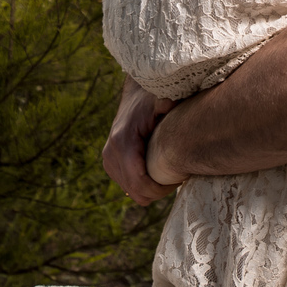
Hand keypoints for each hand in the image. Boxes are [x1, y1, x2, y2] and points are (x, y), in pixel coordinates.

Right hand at [102, 76, 178, 205]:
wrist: (135, 94)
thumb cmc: (151, 99)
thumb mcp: (161, 99)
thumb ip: (168, 104)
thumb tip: (173, 105)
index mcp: (123, 142)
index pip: (138, 183)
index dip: (159, 189)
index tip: (178, 179)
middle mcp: (111, 154)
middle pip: (135, 192)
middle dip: (158, 192)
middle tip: (177, 178)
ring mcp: (108, 160)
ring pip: (131, 191)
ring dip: (150, 189)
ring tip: (168, 174)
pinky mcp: (110, 163)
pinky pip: (127, 185)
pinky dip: (143, 185)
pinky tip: (157, 171)